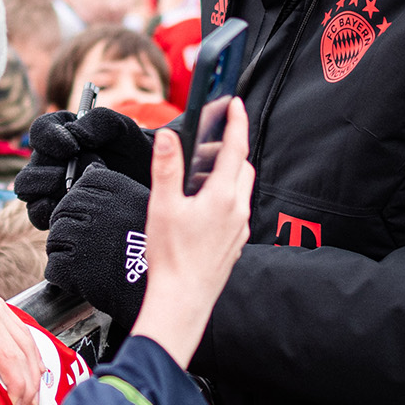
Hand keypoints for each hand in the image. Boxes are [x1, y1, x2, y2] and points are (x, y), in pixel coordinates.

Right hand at [15, 108, 154, 228]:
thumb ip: (99, 121)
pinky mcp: (55, 210)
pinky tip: (71, 208)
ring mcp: (48, 187)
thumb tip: (76, 134)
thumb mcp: (122, 128)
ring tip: (73, 190)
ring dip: (46, 190)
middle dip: (49, 171)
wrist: (146, 179)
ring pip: (26, 189)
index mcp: (60, 133)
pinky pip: (37, 214)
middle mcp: (48, 160)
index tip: (72, 147)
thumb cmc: (131, 149)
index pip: (40, 130)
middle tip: (74, 174)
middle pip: (29, 160)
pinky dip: (48, 212)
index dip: (50, 138)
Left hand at [43, 165, 150, 336]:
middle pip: (64, 209)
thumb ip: (117, 189)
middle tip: (84, 240)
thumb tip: (90, 169)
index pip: (84, 183)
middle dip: (69, 223)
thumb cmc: (164, 248)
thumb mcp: (151, 204)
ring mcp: (82, 237)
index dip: (83, 199)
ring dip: (63, 248)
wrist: (168, 286)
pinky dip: (61, 273)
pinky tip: (78, 275)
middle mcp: (97, 209)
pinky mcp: (73, 266)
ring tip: (81, 258)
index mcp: (116, 190)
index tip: (91, 212)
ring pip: (55, 237)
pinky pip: (54, 266)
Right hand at [129, 98, 252, 367]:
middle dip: (229, 148)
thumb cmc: (172, 257)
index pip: (236, 148)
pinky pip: (236, 211)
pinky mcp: (235, 244)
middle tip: (208, 142)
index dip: (236, 122)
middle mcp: (238, 210)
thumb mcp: (163, 206)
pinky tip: (202, 208)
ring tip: (199, 176)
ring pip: (240, 189)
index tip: (234, 104)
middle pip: (242, 166)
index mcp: (222, 196)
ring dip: (226, 174)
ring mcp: (239, 229)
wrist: (182, 300)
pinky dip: (224, 198)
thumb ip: (167, 168)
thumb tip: (170, 138)